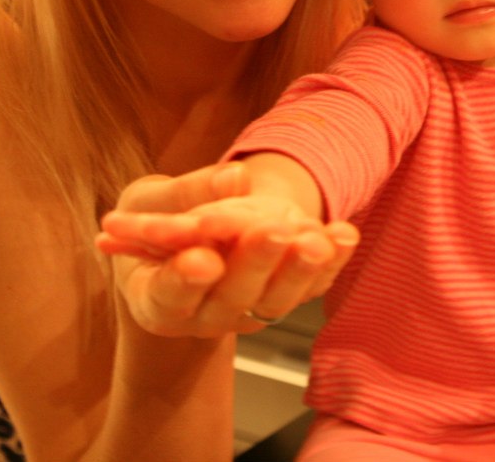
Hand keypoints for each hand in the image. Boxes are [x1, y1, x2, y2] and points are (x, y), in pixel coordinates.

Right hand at [97, 162, 358, 336]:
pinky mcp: (281, 297)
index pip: (167, 295)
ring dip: (298, 270)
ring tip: (316, 240)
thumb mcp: (150, 201)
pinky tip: (344, 234)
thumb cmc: (156, 222)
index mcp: (154, 296)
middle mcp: (202, 314)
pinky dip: (331, 261)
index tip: (203, 260)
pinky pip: (309, 286)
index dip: (184, 280)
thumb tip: (234, 179)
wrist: (188, 244)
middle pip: (230, 300)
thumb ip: (186, 194)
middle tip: (271, 232)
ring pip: (274, 301)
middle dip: (253, 265)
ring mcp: (245, 312)